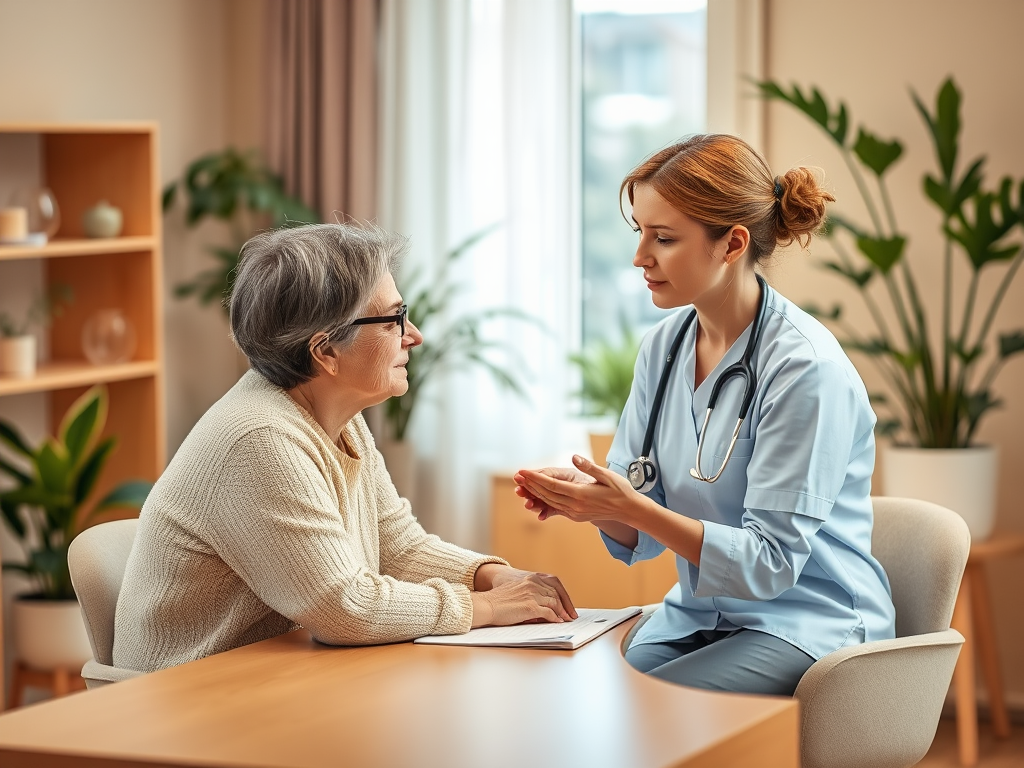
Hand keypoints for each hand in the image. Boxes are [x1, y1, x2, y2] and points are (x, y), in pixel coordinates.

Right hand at [470, 569, 576, 626]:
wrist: (486, 605)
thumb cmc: (499, 601)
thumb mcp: (518, 592)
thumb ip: (532, 594)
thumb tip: (547, 607)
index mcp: (530, 578)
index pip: (554, 585)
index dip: (563, 596)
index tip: (568, 604)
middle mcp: (533, 584)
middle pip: (556, 594)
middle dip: (565, 605)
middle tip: (571, 615)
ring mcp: (532, 594)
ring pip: (554, 603)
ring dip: (562, 613)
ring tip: (565, 619)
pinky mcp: (531, 606)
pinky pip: (549, 613)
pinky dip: (555, 618)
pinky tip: (557, 622)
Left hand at [514, 454, 642, 524]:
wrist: (628, 510)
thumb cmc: (620, 489)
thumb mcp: (606, 475)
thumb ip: (589, 466)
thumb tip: (573, 457)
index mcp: (581, 494)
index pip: (552, 485)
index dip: (535, 478)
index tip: (523, 471)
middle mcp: (575, 506)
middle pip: (547, 494)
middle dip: (531, 485)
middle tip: (517, 475)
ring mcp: (575, 513)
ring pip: (549, 502)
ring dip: (535, 493)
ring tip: (523, 484)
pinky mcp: (576, 516)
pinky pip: (556, 508)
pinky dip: (544, 501)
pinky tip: (538, 494)